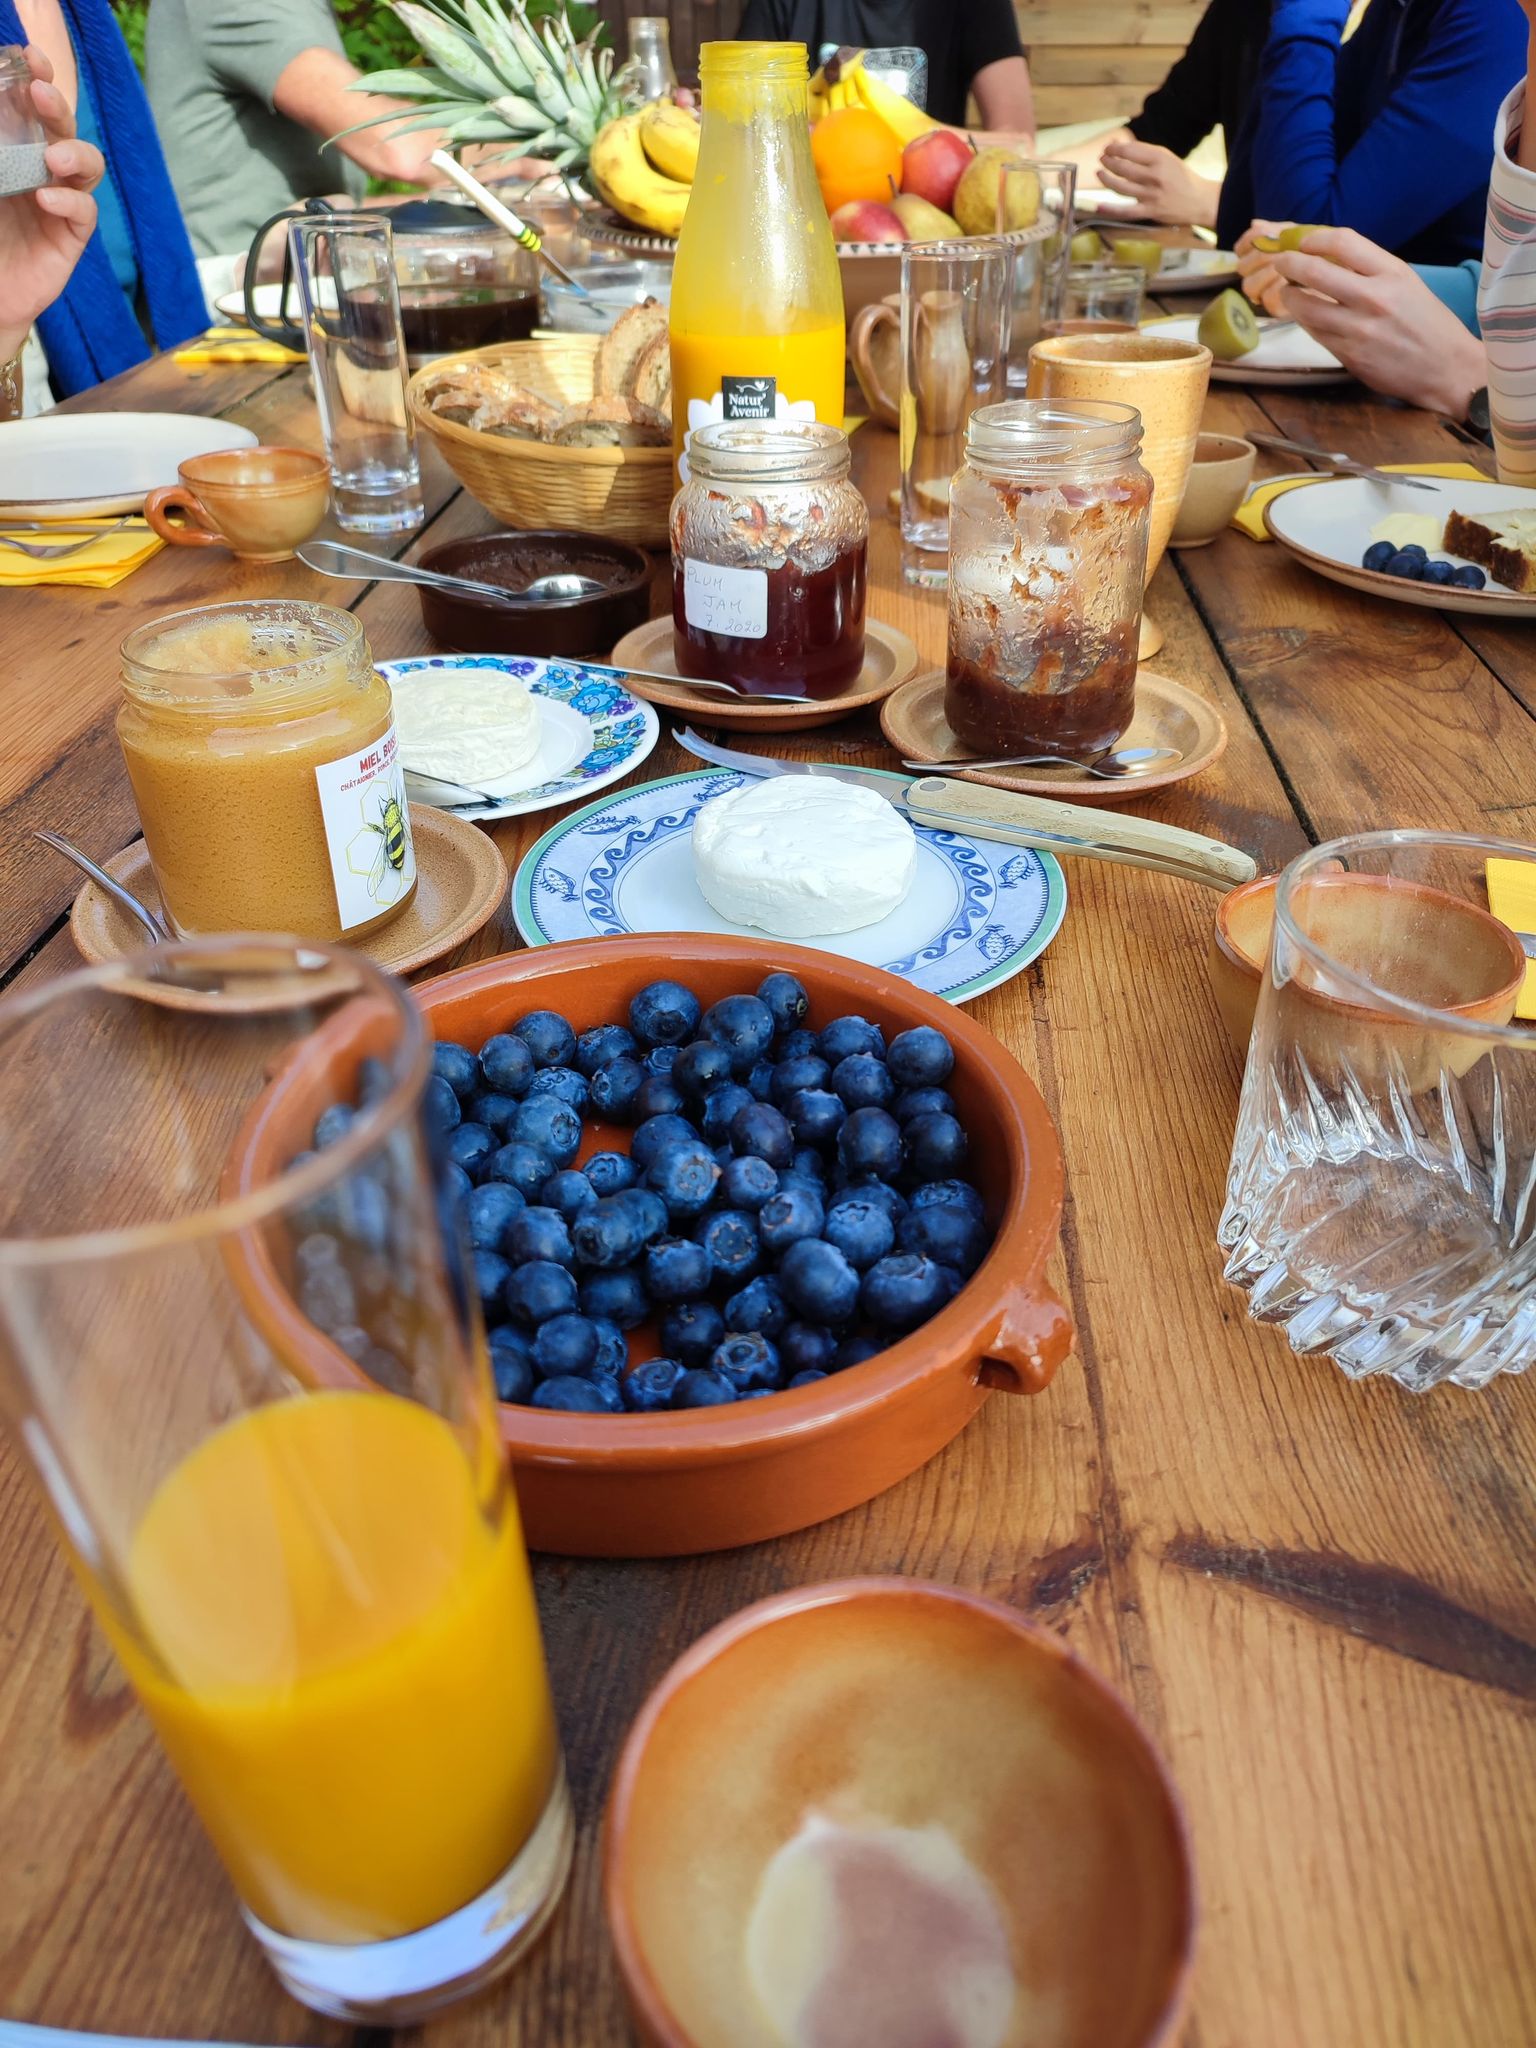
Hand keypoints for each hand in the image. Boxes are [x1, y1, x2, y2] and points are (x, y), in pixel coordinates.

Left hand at [0, 47, 102, 363]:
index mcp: (12, 151)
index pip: (30, 108)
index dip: (36, 80)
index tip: (28, 58)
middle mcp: (39, 171)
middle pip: (63, 129)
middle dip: (57, 108)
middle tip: (41, 94)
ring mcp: (59, 203)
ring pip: (87, 166)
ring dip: (74, 154)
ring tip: (53, 158)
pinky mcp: (71, 238)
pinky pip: (84, 212)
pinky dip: (70, 201)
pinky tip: (47, 200)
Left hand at [1096, 138, 1219, 227]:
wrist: (1199, 200)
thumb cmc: (1181, 177)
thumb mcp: (1168, 158)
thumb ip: (1146, 154)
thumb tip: (1121, 147)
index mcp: (1160, 158)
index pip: (1130, 150)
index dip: (1115, 148)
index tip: (1108, 148)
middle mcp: (1155, 176)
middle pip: (1123, 167)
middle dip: (1109, 161)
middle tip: (1102, 158)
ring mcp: (1151, 195)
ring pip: (1121, 187)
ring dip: (1107, 178)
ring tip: (1100, 172)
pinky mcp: (1149, 212)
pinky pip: (1125, 211)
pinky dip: (1110, 209)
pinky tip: (1098, 205)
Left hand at [1237, 225, 1487, 420]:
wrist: (1446, 368)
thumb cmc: (1428, 323)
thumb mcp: (1406, 282)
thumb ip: (1370, 269)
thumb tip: (1327, 257)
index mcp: (1392, 272)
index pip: (1342, 242)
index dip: (1313, 239)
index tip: (1301, 242)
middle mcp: (1374, 297)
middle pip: (1314, 271)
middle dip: (1289, 264)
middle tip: (1280, 263)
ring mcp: (1358, 328)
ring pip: (1306, 307)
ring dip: (1289, 297)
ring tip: (1288, 293)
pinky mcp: (1348, 355)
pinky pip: (1315, 333)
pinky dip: (1305, 322)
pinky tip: (1305, 316)